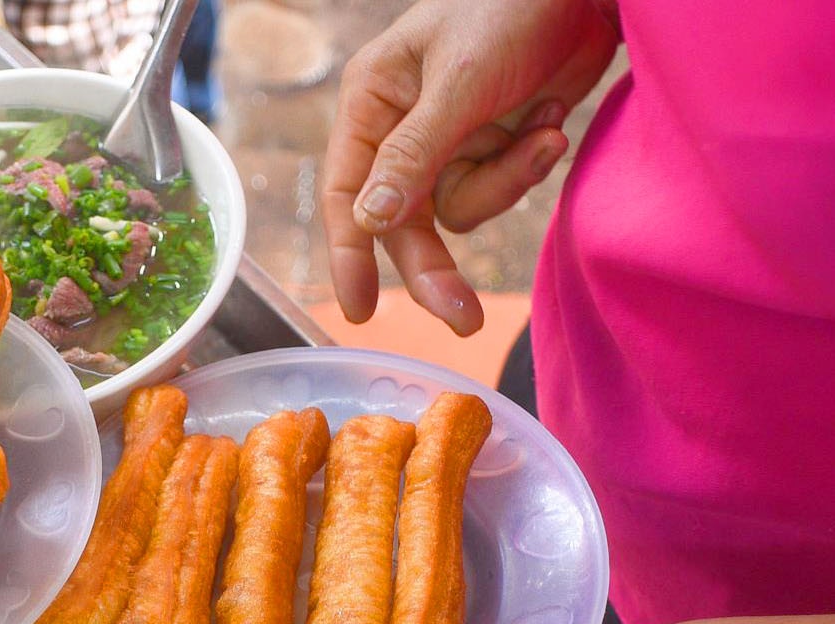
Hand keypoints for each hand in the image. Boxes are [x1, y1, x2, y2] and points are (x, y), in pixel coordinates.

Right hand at [324, 0, 618, 334]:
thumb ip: (414, 154)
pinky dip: (528, 164)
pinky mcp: (491, 146)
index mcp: (373, 101)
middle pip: (403, 221)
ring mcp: (448, 141)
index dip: (350, 254)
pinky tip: (551, 121)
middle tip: (463, 317)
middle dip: (437, 264)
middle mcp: (400, 127)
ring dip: (505, 183)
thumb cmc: (513, 8)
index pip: (347, 191)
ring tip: (545, 135)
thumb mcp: (461, 83)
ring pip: (458, 211)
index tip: (360, 310)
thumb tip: (367, 221)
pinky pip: (498, 189)